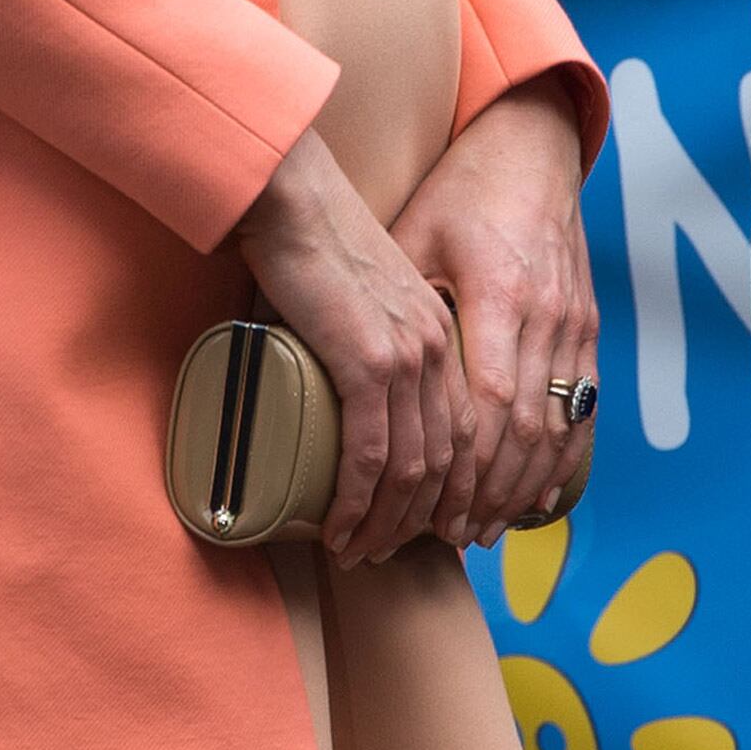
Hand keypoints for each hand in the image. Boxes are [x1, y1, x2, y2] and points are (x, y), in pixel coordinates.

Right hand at [237, 124, 476, 564]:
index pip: (462, 432)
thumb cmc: (305, 238)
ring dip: (385, 523)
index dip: (448, 489)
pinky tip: (338, 526)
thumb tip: (339, 379)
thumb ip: (367, 336)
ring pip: (411, 469)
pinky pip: (370, 454)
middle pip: (445, 461)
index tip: (423, 526)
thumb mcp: (359, 294)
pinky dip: (356, 500)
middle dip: (419, 520)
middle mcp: (436, 349)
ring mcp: (406, 357)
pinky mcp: (368, 363)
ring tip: (357, 552)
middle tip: (385, 554)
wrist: (288, 195)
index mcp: (440, 332)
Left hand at [391, 74, 593, 545]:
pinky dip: (560, 461)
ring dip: (520, 488)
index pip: (485, 402)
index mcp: (498, 291)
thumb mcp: (415, 234)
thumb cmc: (459, 191)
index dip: (457, 465)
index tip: (423, 505)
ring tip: (479, 531)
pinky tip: (534, 498)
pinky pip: (583, 411)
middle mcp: (546, 314)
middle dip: (483, 493)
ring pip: (556, 429)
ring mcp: (574, 324)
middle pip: (521, 430)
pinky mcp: (588, 329)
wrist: (530, 149)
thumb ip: (396, 302)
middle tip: (442, 537)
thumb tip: (339, 368)